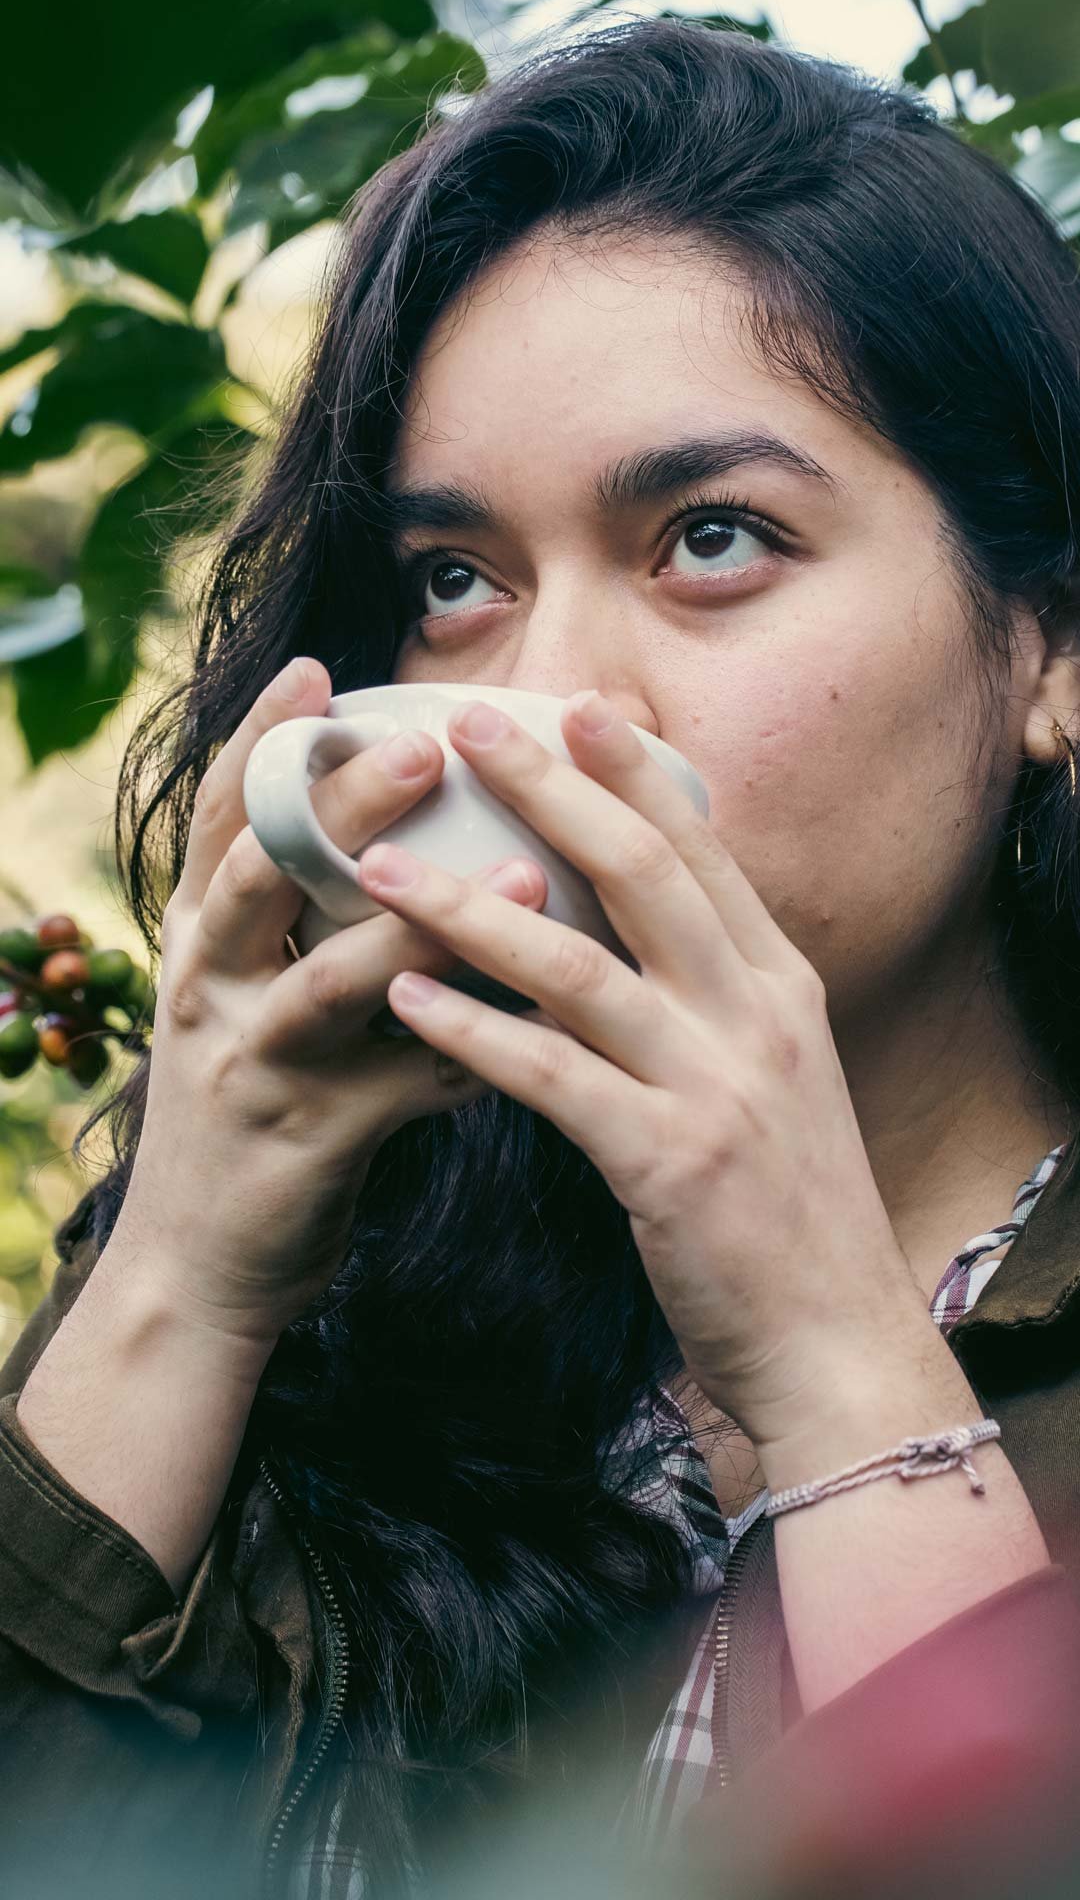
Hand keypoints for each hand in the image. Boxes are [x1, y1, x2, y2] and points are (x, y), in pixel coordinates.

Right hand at [113, 663, 546, 1348]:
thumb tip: (405, 835)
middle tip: (424, 745)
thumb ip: (306, 925)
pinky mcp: (306, 1142)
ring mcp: (252, 1066)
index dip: (262, 741)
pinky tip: (554, 1023)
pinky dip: (479, 1053)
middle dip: (341, 806)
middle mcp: (211, 988)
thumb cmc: (251, 1104)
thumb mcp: (250, 997)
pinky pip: (405, 1089)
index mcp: (202, 940)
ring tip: (521, 874)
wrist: (199, 1266)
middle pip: (266, 873)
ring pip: (330, 982)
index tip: (318, 671)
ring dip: (423, 926)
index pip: (223, 819)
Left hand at [356, 691, 928, 1445]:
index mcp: (781, 987)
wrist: (837, 1340)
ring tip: (378, 867)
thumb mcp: (773, 1078)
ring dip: (468, 907)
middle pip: (642, 872)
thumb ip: (712, 997)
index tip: (576, 705)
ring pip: (577, 965)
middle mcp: (755, 1017)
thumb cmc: (788, 1210)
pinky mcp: (666, 1164)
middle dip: (550, 789)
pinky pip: (549, 1077)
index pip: (703, 850)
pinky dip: (470, 1032)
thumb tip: (633, 931)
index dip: (636, 772)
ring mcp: (714, 1087)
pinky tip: (405, 999)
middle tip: (468, 724)